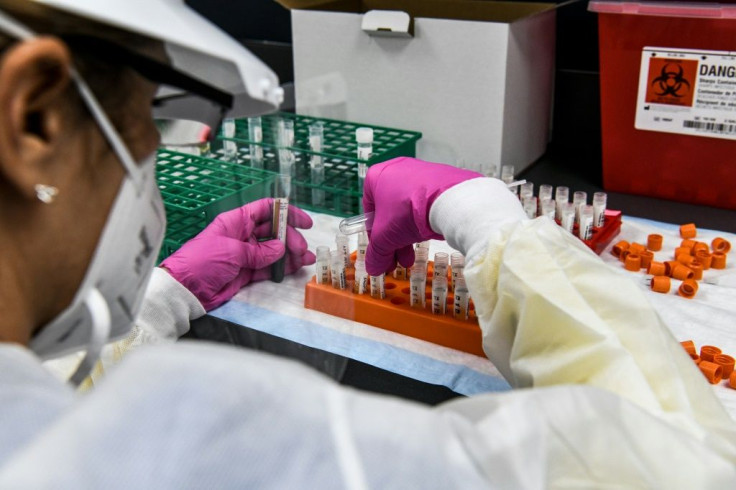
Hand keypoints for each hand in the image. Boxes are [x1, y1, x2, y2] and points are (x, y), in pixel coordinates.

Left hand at [161, 198, 315, 310]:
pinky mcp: (246, 272)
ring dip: (291, 254)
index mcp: (237, 221)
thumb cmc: (202, 262)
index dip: (286, 212)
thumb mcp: (231, 252)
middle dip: (291, 238)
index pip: (266, 209)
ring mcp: (246, 254)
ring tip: (306, 260)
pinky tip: (296, 268)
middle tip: (302, 250)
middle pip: (274, 230)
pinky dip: (283, 267)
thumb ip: (258, 251)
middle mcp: (243, 234)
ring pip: (274, 250)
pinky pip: (269, 267)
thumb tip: (280, 249)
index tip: (304, 222)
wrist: (185, 290)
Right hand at [362, 157, 481, 275]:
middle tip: (397, 261)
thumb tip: (373, 269)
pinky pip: (427, 203)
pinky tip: (428, 237)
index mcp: (377, 176)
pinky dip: (424, 221)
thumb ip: (376, 254)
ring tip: (412, 258)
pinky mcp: (441, 178)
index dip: (374, 237)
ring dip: (408, 236)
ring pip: (409, 209)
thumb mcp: (385, 238)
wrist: (448, 199)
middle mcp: (397, 170)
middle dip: (393, 241)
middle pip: (390, 213)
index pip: (370, 211)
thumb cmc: (406, 212)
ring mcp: (420, 172)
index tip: (381, 254)